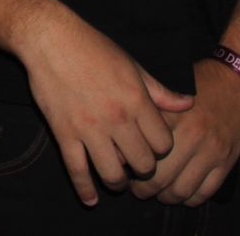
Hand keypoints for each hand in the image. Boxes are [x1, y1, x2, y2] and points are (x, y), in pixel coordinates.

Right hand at [19, 9, 193, 206]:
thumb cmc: (93, 48)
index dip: (162, 148)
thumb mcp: (132, 65)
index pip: (163, 144)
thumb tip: (188, 104)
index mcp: (136, 101)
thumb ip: (159, 91)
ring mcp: (89, 129)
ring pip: (114, 174)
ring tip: (118, 180)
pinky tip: (91, 199)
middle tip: (138, 164)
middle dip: (144, 168)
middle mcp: (116, 119)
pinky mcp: (64, 134)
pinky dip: (85, 189)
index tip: (154, 145)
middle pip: (143, 164)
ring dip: (119, 182)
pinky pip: (77, 170)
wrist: (51, 40)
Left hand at [129, 58, 239, 205]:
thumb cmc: (202, 82)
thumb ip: (152, 111)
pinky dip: (191, 199)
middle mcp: (190, 136)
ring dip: (167, 197)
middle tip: (138, 189)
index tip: (125, 168)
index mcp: (172, 116)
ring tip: (159, 194)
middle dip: (144, 189)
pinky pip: (205, 191)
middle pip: (159, 177)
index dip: (130, 164)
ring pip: (181, 189)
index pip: (143, 150)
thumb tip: (128, 134)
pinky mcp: (227, 162)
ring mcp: (211, 151)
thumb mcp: (171, 88)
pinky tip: (183, 194)